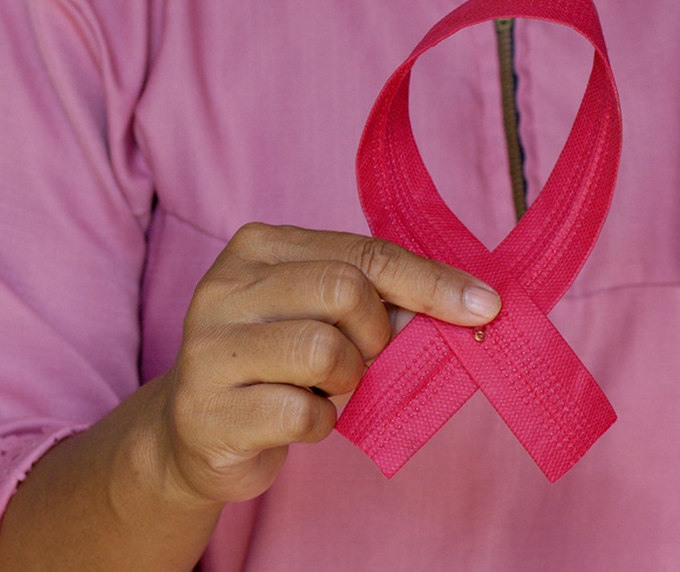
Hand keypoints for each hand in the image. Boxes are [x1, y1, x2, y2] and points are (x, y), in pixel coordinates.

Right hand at [161, 223, 500, 505]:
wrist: (195, 432)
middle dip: (377, 335)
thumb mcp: (317, 315)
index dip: (431, 282)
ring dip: (347, 381)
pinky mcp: (208, 411)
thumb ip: (376, 301)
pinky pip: (302, 414)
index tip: (484, 306)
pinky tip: (298, 420)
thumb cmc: (274, 366)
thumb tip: (465, 307)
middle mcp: (223, 288)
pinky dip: (320, 424)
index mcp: (255, 248)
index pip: (362, 252)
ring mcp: (209, 349)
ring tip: (324, 389)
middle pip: (344, 291)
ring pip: (324, 351)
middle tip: (366, 360)